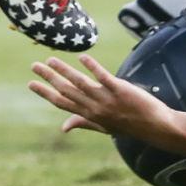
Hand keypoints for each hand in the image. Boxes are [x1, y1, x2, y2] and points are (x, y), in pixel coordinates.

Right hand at [30, 55, 177, 137]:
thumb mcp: (102, 126)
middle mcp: (94, 108)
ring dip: (64, 71)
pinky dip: (92, 68)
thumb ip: (82, 123)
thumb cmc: (128, 125)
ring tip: (51, 59)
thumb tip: (63, 128)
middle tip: (34, 65)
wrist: (154, 127)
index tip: (31, 83)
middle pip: (66, 91)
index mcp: (89, 114)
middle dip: (49, 78)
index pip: (61, 103)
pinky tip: (82, 58)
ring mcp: (106, 99)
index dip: (45, 93)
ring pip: (80, 83)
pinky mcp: (120, 90)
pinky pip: (103, 77)